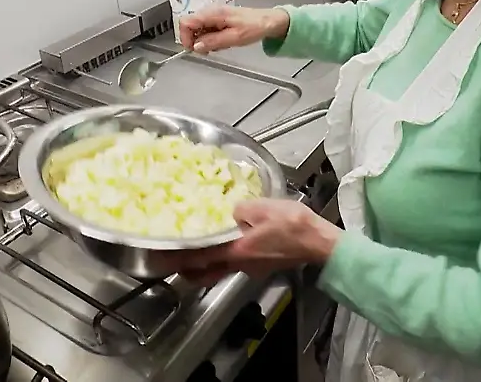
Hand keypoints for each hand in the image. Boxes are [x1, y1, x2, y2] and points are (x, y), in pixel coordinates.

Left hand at [155, 199, 341, 285]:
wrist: (320, 243)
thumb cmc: (295, 226)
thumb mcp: (264, 207)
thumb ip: (241, 208)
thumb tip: (231, 210)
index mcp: (237, 251)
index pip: (198, 259)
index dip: (176, 259)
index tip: (159, 259)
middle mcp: (241, 264)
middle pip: (205, 273)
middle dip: (187, 270)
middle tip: (172, 261)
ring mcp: (252, 267)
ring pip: (220, 269)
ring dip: (205, 264)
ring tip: (195, 252)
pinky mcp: (262, 265)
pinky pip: (235, 263)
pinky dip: (224, 257)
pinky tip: (227, 244)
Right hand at [178, 6, 289, 53]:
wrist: (269, 21)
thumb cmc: (254, 27)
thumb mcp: (234, 38)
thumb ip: (213, 42)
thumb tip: (196, 46)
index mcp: (213, 13)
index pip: (186, 22)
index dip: (185, 37)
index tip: (193, 49)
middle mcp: (211, 11)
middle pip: (190, 26)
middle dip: (196, 40)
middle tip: (210, 50)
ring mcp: (214, 15)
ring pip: (198, 29)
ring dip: (205, 41)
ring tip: (221, 45)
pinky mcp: (219, 19)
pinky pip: (207, 30)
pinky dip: (211, 38)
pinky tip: (223, 42)